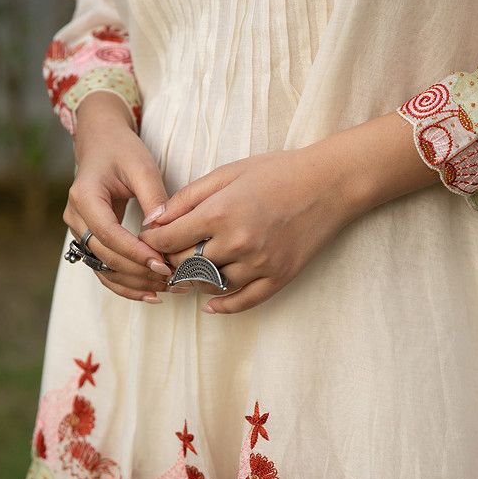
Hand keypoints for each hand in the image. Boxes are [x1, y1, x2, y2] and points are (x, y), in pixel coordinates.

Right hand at [63, 93, 173, 303]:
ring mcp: (79, 230)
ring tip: (165, 289)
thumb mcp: (142, 167)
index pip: (108, 234)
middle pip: (104, 255)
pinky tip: (150, 292)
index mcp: (84, 196)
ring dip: (133, 283)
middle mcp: (75, 217)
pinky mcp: (89, 239)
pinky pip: (103, 268)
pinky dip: (125, 283)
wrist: (102, 142)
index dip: (135, 253)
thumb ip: (153, 198)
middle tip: (172, 279)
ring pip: (102, 268)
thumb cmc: (123, 151)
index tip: (163, 264)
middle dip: (138, 271)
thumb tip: (161, 231)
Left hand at [139, 142, 365, 313]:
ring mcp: (260, 264)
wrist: (329, 183)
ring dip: (193, 283)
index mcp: (220, 213)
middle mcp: (238, 243)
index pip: (168, 240)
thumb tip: (153, 221)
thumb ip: (187, 198)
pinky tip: (210, 305)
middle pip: (185, 265)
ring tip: (185, 275)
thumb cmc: (277, 171)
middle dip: (170, 262)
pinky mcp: (279, 276)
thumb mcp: (227, 173)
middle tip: (164, 258)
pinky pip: (244, 301)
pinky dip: (223, 306)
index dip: (151, 242)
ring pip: (211, 285)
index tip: (148, 240)